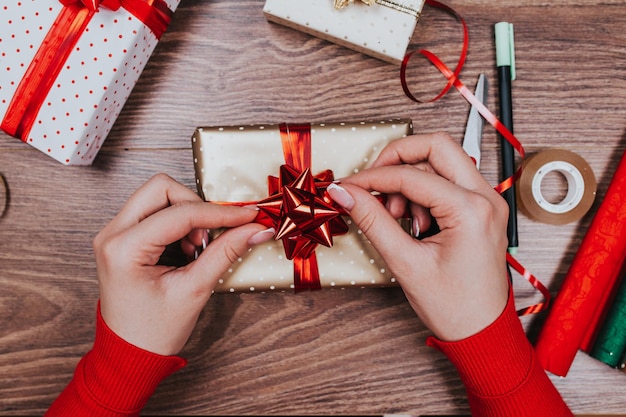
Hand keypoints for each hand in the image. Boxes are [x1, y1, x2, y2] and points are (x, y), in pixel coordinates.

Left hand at [93, 174, 272, 355]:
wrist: (129, 353)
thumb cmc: (153, 330)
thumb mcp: (194, 290)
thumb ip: (225, 253)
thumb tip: (254, 229)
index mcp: (123, 249)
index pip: (180, 213)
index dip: (220, 213)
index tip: (248, 216)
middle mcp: (112, 234)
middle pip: (161, 188)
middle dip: (196, 205)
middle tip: (212, 234)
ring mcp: (114, 233)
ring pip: (158, 196)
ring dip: (187, 215)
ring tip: (196, 249)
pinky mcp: (122, 236)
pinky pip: (154, 211)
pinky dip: (178, 223)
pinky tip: (186, 250)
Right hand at [327, 133, 509, 340]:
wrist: (481, 332)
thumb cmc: (454, 307)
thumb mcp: (406, 263)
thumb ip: (372, 221)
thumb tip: (345, 193)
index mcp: (472, 211)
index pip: (411, 175)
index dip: (372, 177)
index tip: (347, 187)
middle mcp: (486, 198)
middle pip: (436, 146)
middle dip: (396, 158)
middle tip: (371, 183)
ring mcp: (487, 201)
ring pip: (441, 161)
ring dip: (410, 178)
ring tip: (396, 216)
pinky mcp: (480, 208)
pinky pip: (447, 181)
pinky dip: (422, 191)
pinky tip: (412, 221)